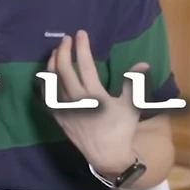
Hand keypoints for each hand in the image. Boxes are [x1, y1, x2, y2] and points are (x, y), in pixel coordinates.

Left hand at [45, 31, 147, 175]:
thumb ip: (133, 83)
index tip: (81, 34)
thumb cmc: (120, 128)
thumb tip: (143, 64)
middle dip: (64, 51)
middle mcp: (76, 101)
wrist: (106, 155)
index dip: (82, 48)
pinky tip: (48, 73)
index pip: (85, 66)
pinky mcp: (59, 116)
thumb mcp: (131, 106)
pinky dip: (47, 81)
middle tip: (67, 39)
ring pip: (53, 82)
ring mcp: (65, 109)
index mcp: (95, 96)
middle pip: (65, 70)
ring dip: (53, 63)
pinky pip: (48, 95)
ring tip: (57, 51)